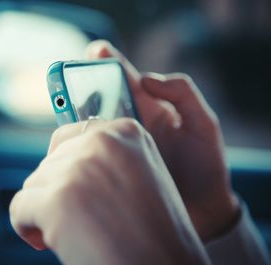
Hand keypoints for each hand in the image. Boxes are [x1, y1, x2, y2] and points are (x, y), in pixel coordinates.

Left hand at [10, 118, 210, 264]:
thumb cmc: (155, 235)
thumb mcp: (139, 178)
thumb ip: (105, 160)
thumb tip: (62, 160)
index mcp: (125, 133)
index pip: (70, 135)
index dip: (63, 164)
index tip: (68, 187)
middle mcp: (102, 143)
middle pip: (50, 161)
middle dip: (55, 190)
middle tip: (74, 219)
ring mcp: (79, 169)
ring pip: (34, 184)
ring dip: (43, 210)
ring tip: (71, 233)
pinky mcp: (58, 201)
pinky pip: (19, 207)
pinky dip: (26, 227)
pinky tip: (47, 243)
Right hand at [86, 40, 238, 240]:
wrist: (202, 208)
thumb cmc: (205, 164)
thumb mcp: (203, 123)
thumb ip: (182, 93)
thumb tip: (146, 78)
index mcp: (149, 108)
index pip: (125, 79)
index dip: (109, 62)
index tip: (97, 51)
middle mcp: (129, 123)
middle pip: (99, 97)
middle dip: (81, 83)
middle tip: (69, 75)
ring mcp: (118, 144)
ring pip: (90, 122)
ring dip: (74, 112)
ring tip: (65, 103)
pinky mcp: (112, 164)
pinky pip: (91, 149)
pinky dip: (78, 141)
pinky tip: (70, 136)